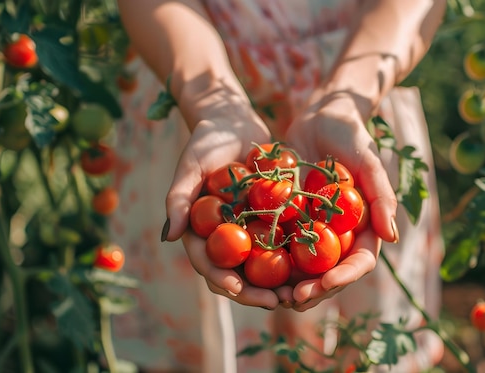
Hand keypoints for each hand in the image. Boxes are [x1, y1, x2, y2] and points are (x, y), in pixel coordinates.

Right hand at [162, 87, 284, 308]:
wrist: (233, 122)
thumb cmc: (206, 141)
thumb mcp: (190, 167)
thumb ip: (179, 199)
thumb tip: (169, 237)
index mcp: (201, 232)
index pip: (209, 264)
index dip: (223, 280)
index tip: (238, 290)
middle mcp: (225, 237)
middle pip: (238, 274)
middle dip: (255, 292)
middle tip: (277, 302)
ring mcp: (248, 230)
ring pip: (262, 265)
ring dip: (279, 283)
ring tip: (298, 294)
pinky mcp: (270, 218)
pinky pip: (284, 241)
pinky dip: (296, 256)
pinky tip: (315, 266)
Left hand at [283, 92, 398, 310]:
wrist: (320, 116)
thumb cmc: (350, 135)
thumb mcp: (369, 162)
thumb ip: (381, 197)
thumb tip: (391, 238)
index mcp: (363, 227)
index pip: (359, 261)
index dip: (344, 277)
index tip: (326, 284)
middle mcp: (339, 234)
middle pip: (330, 273)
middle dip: (315, 290)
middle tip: (294, 299)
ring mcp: (313, 229)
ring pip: (304, 267)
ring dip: (290, 285)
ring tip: (273, 297)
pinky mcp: (289, 219)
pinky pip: (280, 244)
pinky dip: (269, 259)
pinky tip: (252, 270)